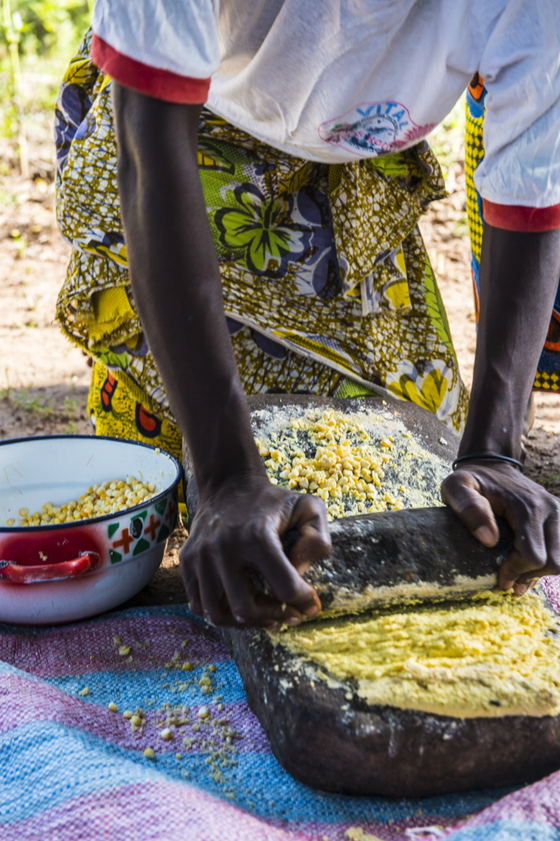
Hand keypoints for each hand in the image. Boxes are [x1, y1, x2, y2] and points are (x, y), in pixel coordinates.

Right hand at [180, 476, 330, 628]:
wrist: (229, 483)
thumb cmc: (273, 501)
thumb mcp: (308, 508)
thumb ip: (318, 539)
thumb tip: (300, 572)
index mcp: (258, 536)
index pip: (285, 587)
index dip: (304, 602)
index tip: (312, 604)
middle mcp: (224, 548)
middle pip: (245, 610)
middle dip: (273, 617)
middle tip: (289, 613)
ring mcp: (200, 556)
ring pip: (218, 614)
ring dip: (246, 621)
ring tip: (266, 613)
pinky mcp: (187, 561)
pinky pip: (200, 605)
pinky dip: (221, 613)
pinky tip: (241, 604)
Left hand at [441, 460, 559, 594]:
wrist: (492, 463)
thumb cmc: (473, 479)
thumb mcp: (456, 486)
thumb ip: (468, 508)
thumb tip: (489, 539)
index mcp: (527, 506)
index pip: (533, 555)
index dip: (516, 572)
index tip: (499, 577)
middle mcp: (551, 509)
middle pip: (554, 562)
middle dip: (530, 574)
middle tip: (509, 578)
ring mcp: (559, 512)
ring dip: (541, 572)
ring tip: (519, 573)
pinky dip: (549, 561)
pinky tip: (530, 564)